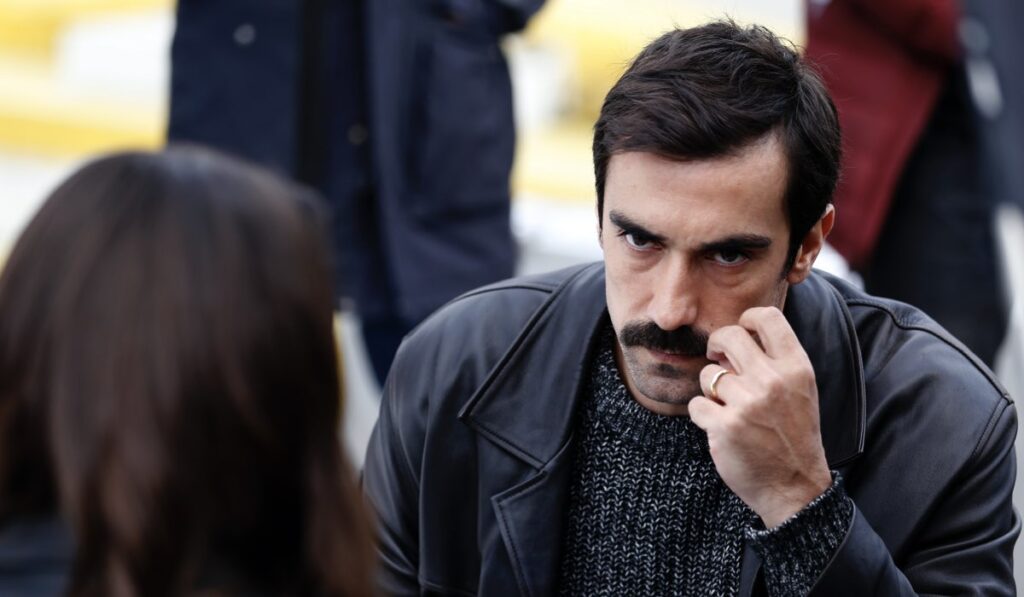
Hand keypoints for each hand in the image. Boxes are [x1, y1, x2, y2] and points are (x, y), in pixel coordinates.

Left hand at [688, 306, 831, 527]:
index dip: (746, 319)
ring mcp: (748, 403)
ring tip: (729, 408)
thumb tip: (731, 341)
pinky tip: (720, 428)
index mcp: (796, 368)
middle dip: (716, 346)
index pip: (767, 318)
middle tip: (720, 363)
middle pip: (728, 336)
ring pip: (707, 374)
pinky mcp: (725, 426)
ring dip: (712, 391)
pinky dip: (702, 416)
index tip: (741, 333)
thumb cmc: (793, 435)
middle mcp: (773, 380)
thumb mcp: (799, 391)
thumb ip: (772, 361)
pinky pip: (696, 404)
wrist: (795, 487)